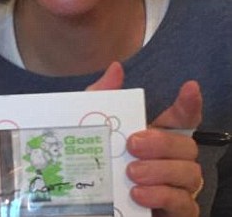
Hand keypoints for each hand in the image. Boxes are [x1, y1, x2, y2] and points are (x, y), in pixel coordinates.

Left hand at [88, 63, 202, 216]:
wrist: (81, 207)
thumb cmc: (93, 164)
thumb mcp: (91, 129)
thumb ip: (101, 100)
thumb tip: (116, 69)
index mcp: (155, 138)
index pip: (182, 118)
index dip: (189, 103)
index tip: (189, 87)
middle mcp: (171, 161)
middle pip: (187, 145)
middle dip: (162, 143)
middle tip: (133, 146)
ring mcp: (177, 188)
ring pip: (190, 174)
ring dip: (161, 171)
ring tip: (132, 174)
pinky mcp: (176, 213)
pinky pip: (184, 204)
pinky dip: (163, 196)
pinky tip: (139, 195)